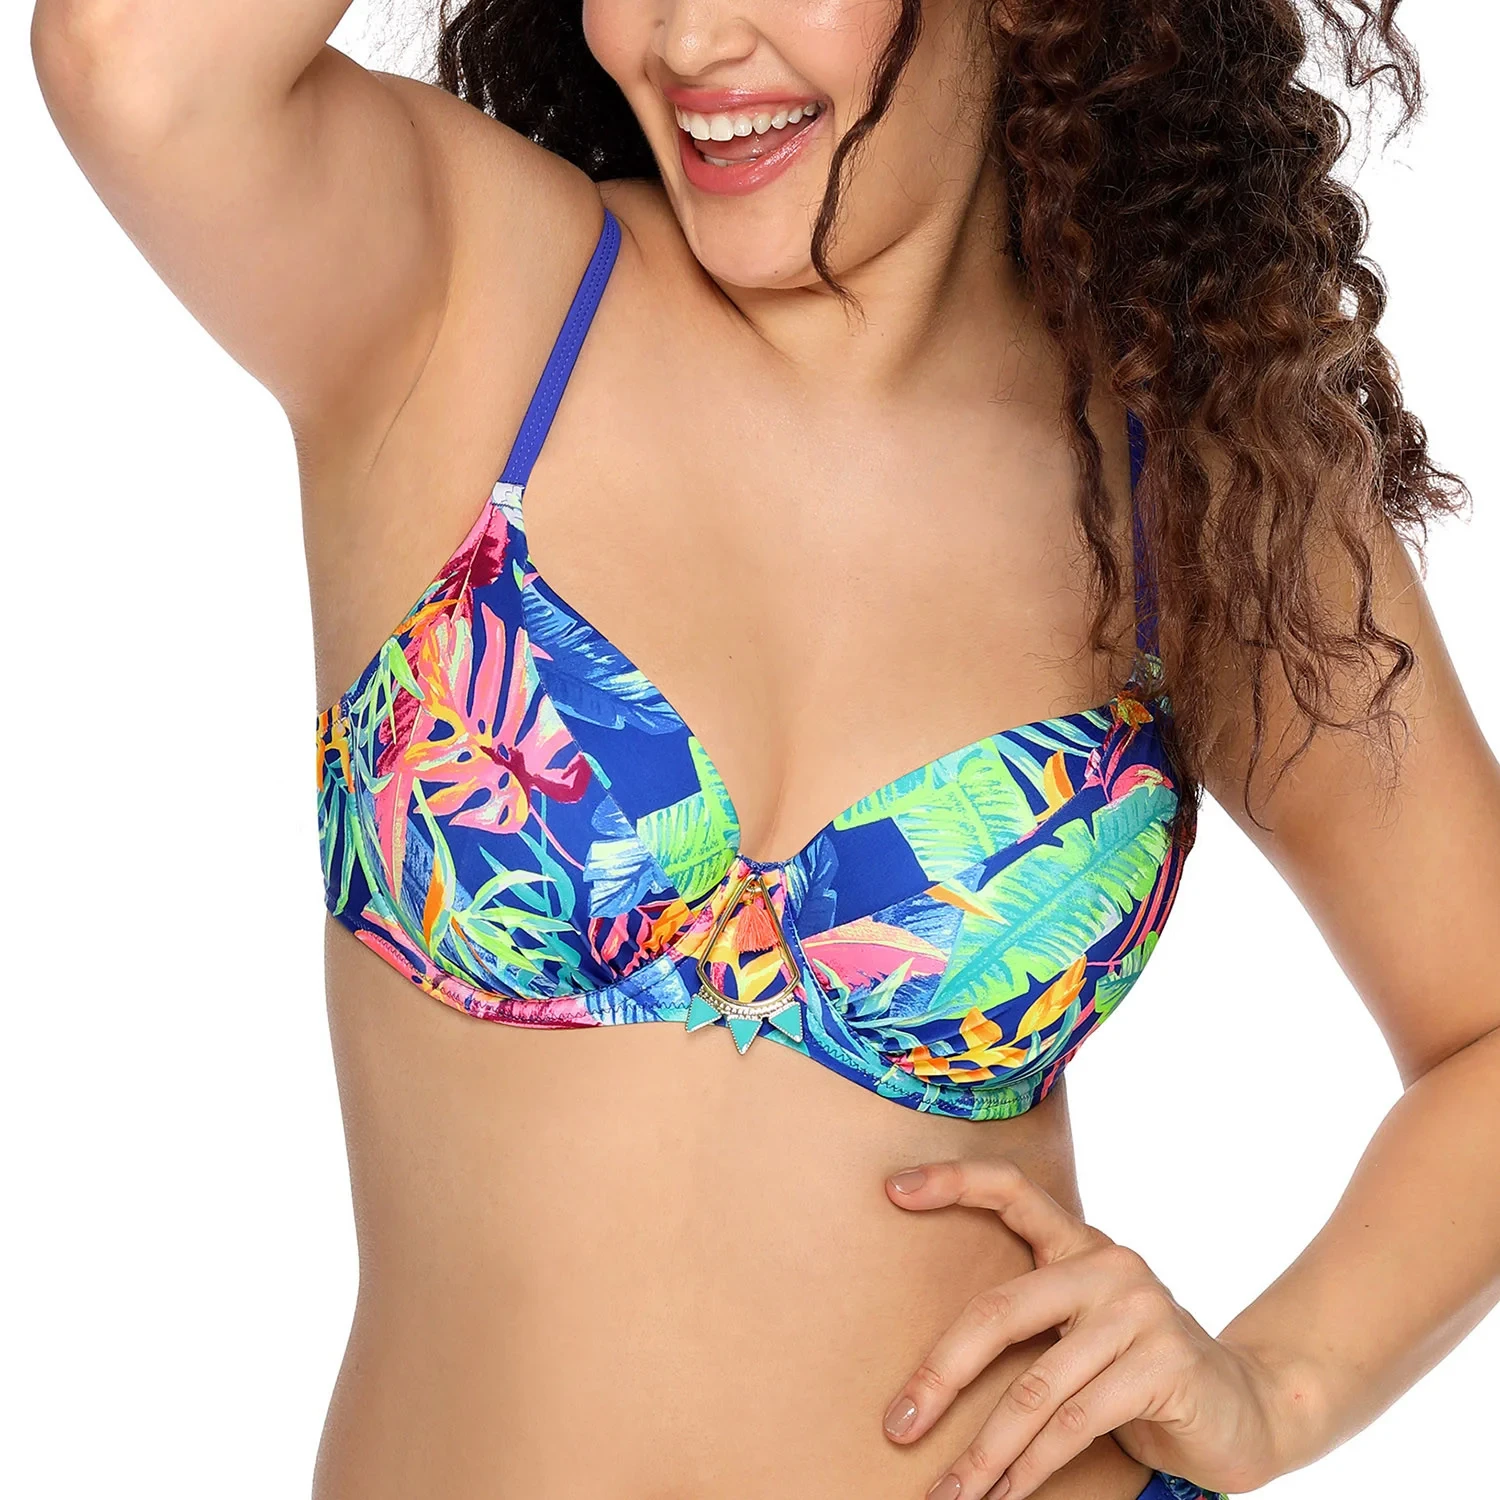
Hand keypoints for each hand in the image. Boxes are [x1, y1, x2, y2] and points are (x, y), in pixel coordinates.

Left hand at [880, 1159, 1285, 1498]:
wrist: (1248, 1408)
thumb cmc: (1139, 1371)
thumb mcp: (1084, 1331)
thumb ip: (1031, 1324)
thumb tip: (927, 1376)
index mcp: (1079, 1244)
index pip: (1013, 1189)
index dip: (953, 1182)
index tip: (892, 1190)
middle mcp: (1108, 1265)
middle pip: (1001, 1310)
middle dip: (941, 1374)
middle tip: (898, 1426)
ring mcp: (1141, 1310)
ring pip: (1036, 1388)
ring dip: (985, 1452)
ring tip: (947, 1493)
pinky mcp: (1165, 1364)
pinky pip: (1076, 1422)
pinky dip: (1031, 1468)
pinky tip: (1004, 1496)